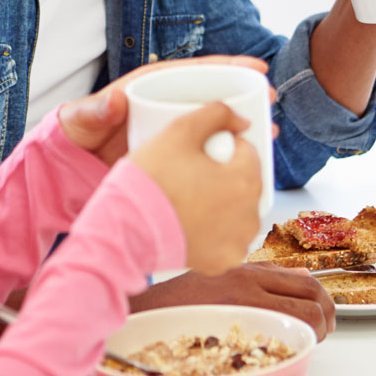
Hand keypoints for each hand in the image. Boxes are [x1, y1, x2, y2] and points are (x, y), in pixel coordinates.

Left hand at [58, 54, 269, 167]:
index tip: (254, 68)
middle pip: (212, 93)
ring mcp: (174, 129)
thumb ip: (94, 110)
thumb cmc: (76, 135)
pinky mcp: (176, 154)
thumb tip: (114, 99)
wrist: (71, 168)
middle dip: (245, 93)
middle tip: (271, 98)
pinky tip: (249, 162)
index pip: (193, 71)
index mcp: (150, 86)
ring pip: (215, 121)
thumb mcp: (82, 120)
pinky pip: (207, 148)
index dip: (226, 67)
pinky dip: (228, 152)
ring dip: (243, 123)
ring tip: (270, 131)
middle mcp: (166, 104)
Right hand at [128, 102, 261, 275]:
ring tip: (189, 197)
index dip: (223, 145)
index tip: (199, 152)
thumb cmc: (151, 179)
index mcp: (246, 179)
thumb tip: (242, 120)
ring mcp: (237, 242)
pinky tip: (192, 221)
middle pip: (245, 181)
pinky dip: (214, 229)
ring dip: (223, 202)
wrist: (125, 229)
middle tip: (190, 173)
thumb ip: (217, 113)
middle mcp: (250, 215)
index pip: (246, 150)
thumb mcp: (180, 129)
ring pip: (238, 210)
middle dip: (224, 174)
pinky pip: (226, 238)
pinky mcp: (222, 262)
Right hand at [131, 263, 335, 340]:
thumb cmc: (178, 301)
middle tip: (324, 331)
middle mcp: (249, 283)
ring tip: (306, 342)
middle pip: (313, 296)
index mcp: (246, 269)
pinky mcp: (234, 331)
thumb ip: (258, 276)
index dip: (323, 299)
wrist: (144, 316)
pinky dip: (293, 346)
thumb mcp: (219, 274)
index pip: (305, 279)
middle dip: (327, 316)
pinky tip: (284, 353)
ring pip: (304, 317)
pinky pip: (281, 339)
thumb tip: (299, 276)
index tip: (323, 314)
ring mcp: (243, 306)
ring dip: (315, 332)